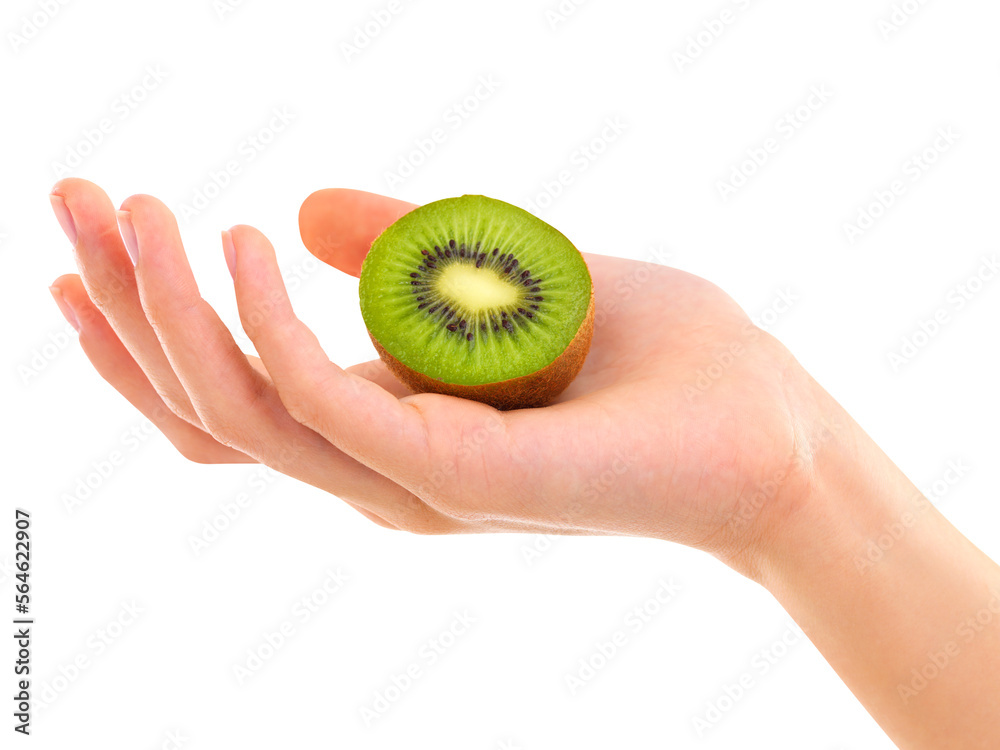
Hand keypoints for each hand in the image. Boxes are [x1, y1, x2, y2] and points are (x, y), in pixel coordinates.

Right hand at [48, 178, 827, 573]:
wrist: (761, 429)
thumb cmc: (651, 357)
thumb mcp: (503, 279)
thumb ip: (400, 254)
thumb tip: (299, 205)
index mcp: (389, 426)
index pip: (238, 391)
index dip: (152, 321)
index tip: (96, 228)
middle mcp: (381, 465)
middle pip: (214, 405)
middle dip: (127, 306)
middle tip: (69, 199)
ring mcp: (409, 481)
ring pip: (243, 413)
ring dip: (168, 312)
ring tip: (126, 208)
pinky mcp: (453, 476)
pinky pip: (325, 402)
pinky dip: (267, 324)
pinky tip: (239, 238)